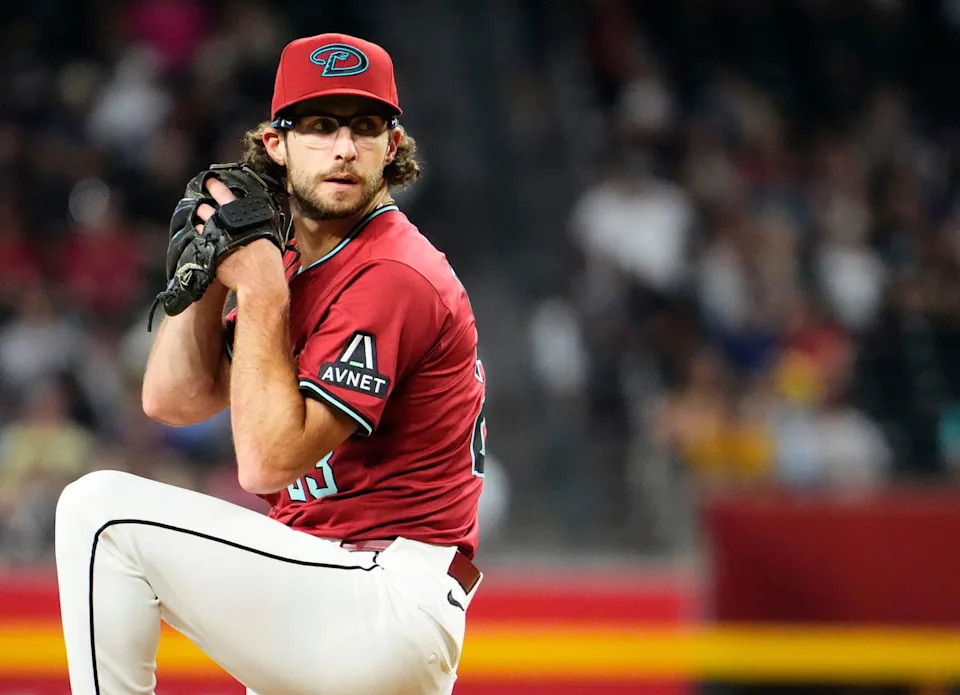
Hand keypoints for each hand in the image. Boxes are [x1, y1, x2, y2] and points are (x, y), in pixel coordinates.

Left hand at [195, 178, 286, 293]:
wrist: (259, 282)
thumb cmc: (269, 261)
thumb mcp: (268, 237)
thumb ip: (259, 228)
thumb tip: (259, 224)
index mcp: (243, 218)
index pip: (226, 196)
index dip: (216, 187)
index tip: (209, 181)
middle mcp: (227, 226)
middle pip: (210, 210)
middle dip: (204, 206)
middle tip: (200, 201)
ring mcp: (217, 239)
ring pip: (203, 224)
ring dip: (201, 220)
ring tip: (199, 217)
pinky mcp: (211, 253)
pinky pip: (202, 242)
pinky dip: (202, 238)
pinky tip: (201, 236)